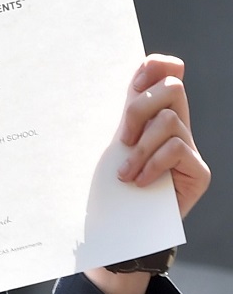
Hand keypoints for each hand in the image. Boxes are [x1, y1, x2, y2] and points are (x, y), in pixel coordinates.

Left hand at [116, 55, 208, 216]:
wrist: (123, 227)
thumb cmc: (107, 183)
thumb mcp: (103, 143)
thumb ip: (109, 116)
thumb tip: (95, 82)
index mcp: (152, 112)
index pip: (168, 71)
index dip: (155, 66)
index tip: (134, 84)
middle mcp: (175, 126)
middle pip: (172, 87)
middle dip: (140, 108)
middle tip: (122, 138)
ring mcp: (189, 148)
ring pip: (170, 120)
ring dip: (141, 147)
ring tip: (124, 173)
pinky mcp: (198, 171)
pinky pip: (177, 149)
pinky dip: (153, 164)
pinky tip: (139, 181)